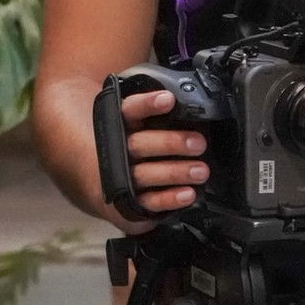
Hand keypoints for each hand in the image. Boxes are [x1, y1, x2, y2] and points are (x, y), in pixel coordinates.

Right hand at [120, 89, 209, 216]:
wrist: (103, 181)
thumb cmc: (134, 143)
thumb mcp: (139, 122)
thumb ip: (158, 112)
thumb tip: (192, 103)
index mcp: (122, 124)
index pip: (131, 109)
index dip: (147, 103)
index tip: (169, 100)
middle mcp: (117, 150)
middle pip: (140, 144)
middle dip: (170, 143)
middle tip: (199, 144)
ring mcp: (121, 178)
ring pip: (145, 174)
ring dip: (175, 172)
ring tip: (201, 171)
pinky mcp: (127, 204)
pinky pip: (148, 202)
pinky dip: (169, 199)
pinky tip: (188, 194)